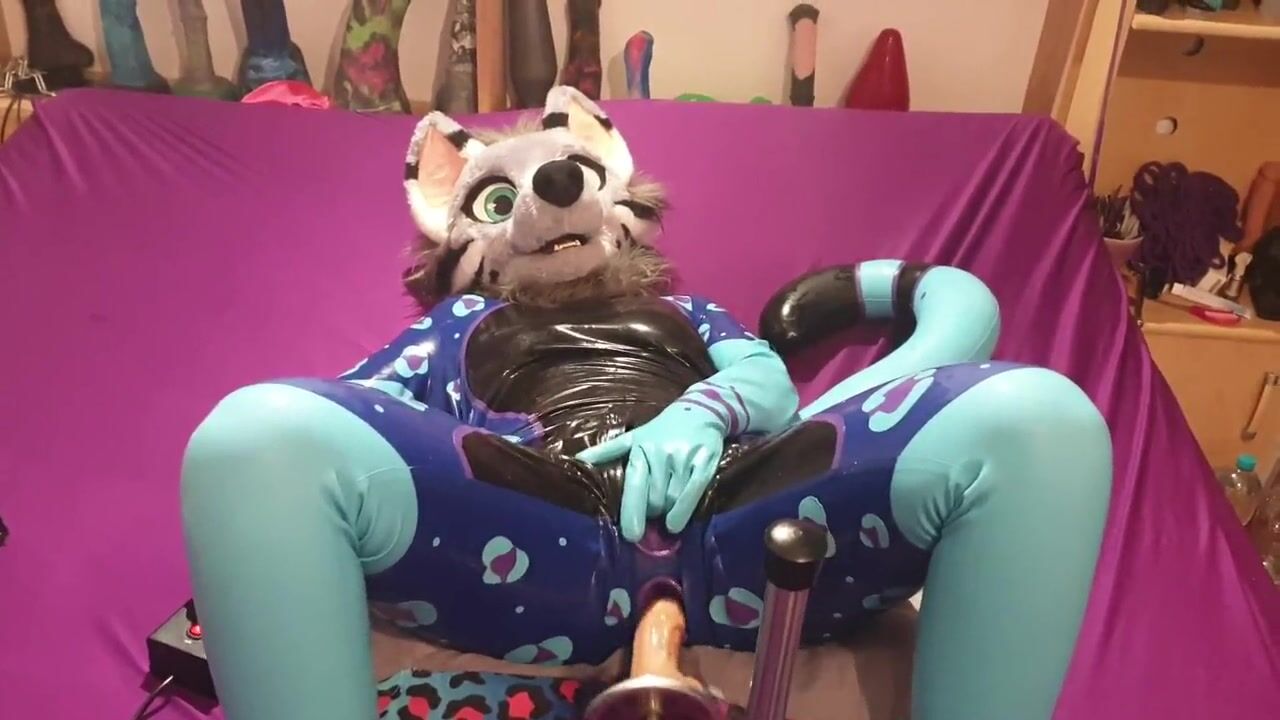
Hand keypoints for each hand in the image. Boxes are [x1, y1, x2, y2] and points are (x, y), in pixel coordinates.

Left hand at [576, 404, 724, 541]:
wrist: (701, 410)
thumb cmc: (663, 429)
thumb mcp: (635, 437)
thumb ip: (607, 451)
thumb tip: (576, 460)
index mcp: (641, 449)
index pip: (634, 486)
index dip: (632, 513)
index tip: (631, 535)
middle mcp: (662, 454)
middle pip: (654, 500)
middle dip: (652, 511)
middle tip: (653, 511)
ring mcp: (684, 458)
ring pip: (672, 500)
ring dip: (668, 511)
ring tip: (668, 507)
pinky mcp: (705, 462)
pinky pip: (693, 494)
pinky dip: (683, 512)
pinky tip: (676, 523)